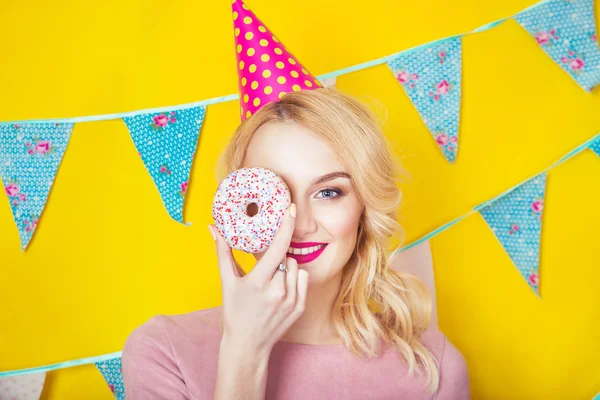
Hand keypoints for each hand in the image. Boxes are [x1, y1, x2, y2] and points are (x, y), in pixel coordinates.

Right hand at [208, 204, 308, 355]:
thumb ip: (223, 253)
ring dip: (285, 268)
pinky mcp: (299, 307)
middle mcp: (277, 290)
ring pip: (294, 267)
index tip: (290, 208)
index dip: (285, 225)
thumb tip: (214, 228)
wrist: (248, 345)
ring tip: (270, 283)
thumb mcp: (227, 282)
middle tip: (264, 271)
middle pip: (285, 257)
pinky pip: (302, 279)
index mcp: (258, 282)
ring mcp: (290, 300)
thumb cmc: (235, 312)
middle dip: (276, 258)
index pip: (277, 247)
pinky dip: (293, 279)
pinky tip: (280, 290)